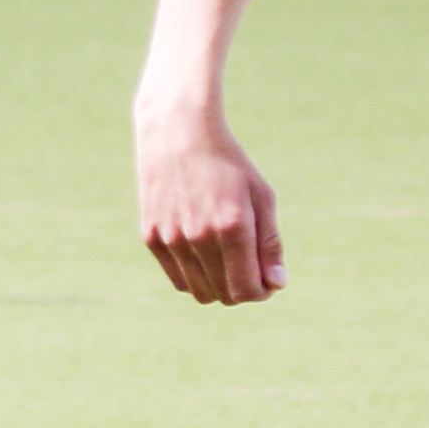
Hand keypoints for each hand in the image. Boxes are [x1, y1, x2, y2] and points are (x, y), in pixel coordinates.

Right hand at [138, 113, 283, 303]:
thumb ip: (270, 243)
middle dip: (244, 290)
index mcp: (232, 226)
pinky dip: (196, 277)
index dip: (263, 292)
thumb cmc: (228, 163)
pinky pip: (179, 279)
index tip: (269, 279)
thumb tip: (276, 285)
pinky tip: (206, 254)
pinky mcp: (152, 237)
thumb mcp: (261, 196)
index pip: (247, 289)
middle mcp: (199, 236)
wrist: (177, 132)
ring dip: (220, 288)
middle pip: (226, 295)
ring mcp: (172, 239)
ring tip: (229, 264)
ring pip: (201, 292)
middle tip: (251, 270)